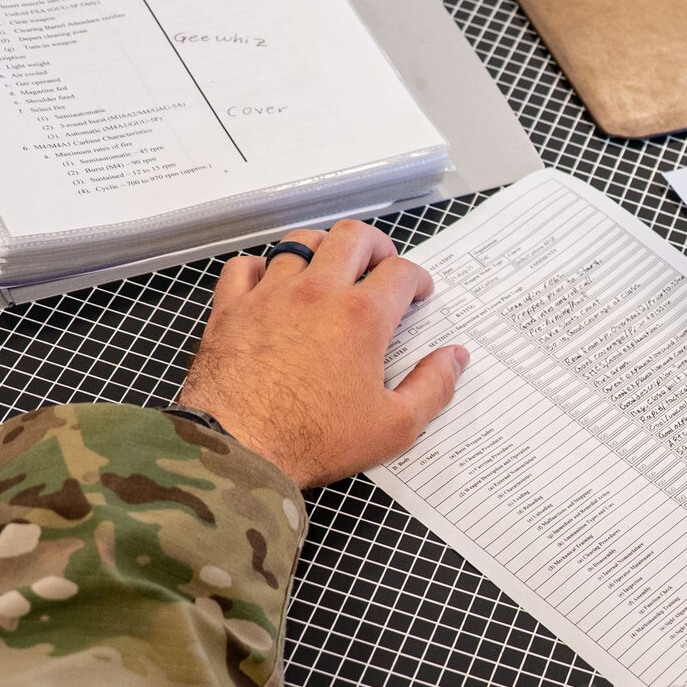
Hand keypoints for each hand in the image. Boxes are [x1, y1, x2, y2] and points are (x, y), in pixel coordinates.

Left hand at [178, 222, 467, 489]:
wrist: (240, 449)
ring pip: (299, 242)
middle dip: (376, 244)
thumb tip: (454, 360)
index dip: (418, 278)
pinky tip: (269, 282)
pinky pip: (244, 266)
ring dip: (322, 248)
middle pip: (352, 237)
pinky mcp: (231, 309)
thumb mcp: (393, 426)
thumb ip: (433, 387)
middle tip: (381, 264)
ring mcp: (270, 295)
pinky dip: (261, 267)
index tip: (418, 291)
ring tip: (330, 266)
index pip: (401, 272)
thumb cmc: (312, 440)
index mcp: (361, 317)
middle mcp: (316, 293)